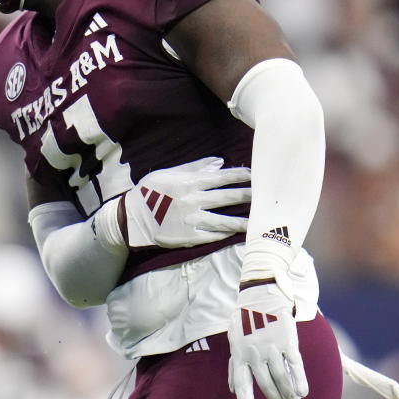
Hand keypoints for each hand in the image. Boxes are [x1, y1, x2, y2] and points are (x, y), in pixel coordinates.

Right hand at [96, 157, 250, 249]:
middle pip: (227, 198)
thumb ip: (195, 167)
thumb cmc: (150, 191)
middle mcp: (193, 201)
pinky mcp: (189, 236)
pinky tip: (237, 233)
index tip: (255, 174)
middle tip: (266, 195)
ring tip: (258, 220)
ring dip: (243, 220)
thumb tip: (219, 162)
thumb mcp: (169, 173)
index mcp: (189, 183)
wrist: (131, 217)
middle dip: (248, 195)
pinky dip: (226, 234)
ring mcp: (192, 220)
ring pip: (224, 220)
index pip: (221, 178)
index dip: (240, 176)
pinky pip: (212, 235)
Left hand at [227, 277, 307, 398]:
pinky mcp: (287, 341)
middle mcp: (255, 354)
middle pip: (265, 384)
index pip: (242, 384)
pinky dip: (299, 380)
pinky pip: (294, 365)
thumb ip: (233, 367)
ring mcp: (271, 348)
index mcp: (240, 355)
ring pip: (281, 377)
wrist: (262, 299)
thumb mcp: (234, 343)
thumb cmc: (246, 323)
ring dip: (288, 393)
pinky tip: (303, 393)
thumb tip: (232, 390)